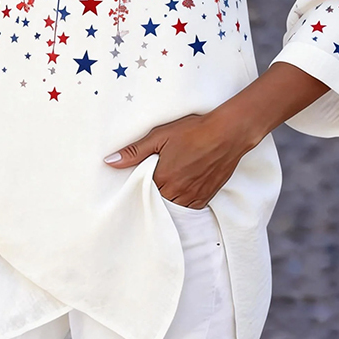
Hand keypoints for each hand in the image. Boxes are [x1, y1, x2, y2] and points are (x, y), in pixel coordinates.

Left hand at [103, 110, 253, 209]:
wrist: (228, 133)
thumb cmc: (193, 131)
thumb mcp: (160, 136)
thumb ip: (134, 152)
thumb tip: (110, 162)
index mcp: (164, 178)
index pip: (143, 193)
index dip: (140, 187)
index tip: (138, 183)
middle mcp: (178, 191)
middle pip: (159, 202)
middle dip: (154, 195)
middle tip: (155, 181)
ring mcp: (194, 195)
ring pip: (174, 207)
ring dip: (169, 199)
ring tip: (168, 186)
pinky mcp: (208, 196)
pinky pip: (191, 207)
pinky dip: (184, 202)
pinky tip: (182, 190)